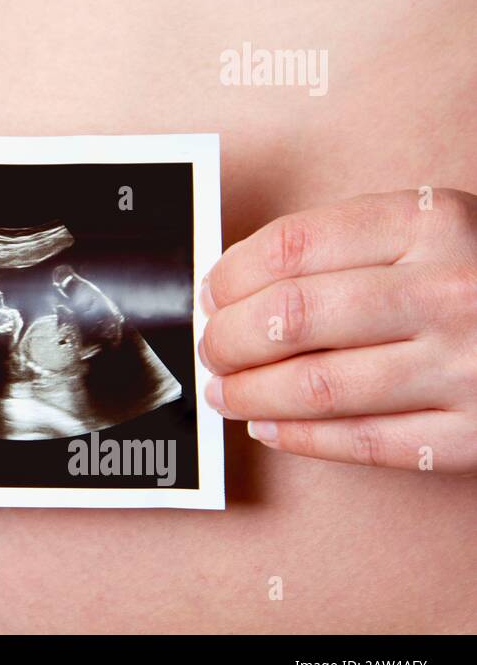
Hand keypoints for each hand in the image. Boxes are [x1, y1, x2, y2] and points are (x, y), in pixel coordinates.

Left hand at [198, 189, 476, 472]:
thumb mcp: (429, 228)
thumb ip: (343, 245)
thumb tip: (232, 284)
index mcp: (431, 224)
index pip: (290, 247)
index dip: (230, 275)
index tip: (212, 292)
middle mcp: (449, 291)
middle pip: (290, 317)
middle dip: (227, 338)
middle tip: (212, 346)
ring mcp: (464, 367)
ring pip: (313, 385)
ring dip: (247, 391)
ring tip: (225, 389)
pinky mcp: (471, 434)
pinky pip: (359, 440)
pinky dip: (296, 435)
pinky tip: (268, 423)